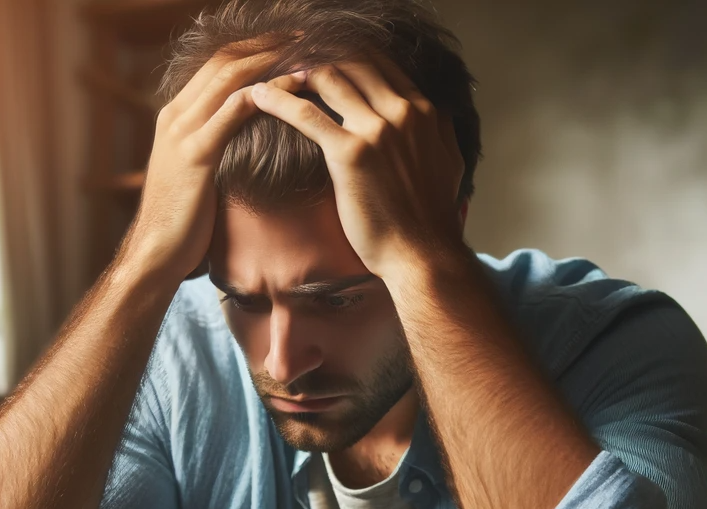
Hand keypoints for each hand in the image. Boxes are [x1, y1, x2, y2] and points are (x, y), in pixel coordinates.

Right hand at [121, 37, 304, 282]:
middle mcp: (176, 115)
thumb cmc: (182, 225)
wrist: (156, 254)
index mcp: (175, 117)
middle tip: (304, 36)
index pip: (216, 67)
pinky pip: (234, 111)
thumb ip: (212, 151)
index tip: (287, 44)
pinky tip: (293, 89)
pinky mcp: (196, 154)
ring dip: (271, 60)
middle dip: (266, 44)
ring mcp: (183, 131)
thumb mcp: (195, 177)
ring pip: (230, 77)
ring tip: (306, 52)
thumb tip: (238, 147)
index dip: (253, 50)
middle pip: (224, 60)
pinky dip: (266, 94)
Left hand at [250, 58, 466, 279]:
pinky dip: (278, 99)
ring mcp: (375, 130)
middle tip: (292, 61)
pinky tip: (258, 96)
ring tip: (274, 74)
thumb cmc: (432, 218)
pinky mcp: (349, 153)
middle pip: (353, 62)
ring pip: (328, 78)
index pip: (381, 64)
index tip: (325, 58)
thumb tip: (435, 113)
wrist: (421, 254)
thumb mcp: (449, 162)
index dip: (349, 56)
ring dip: (297, 71)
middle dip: (320, 55)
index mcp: (423, 111)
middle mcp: (401, 112)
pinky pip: (306, 114)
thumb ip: (440, 130)